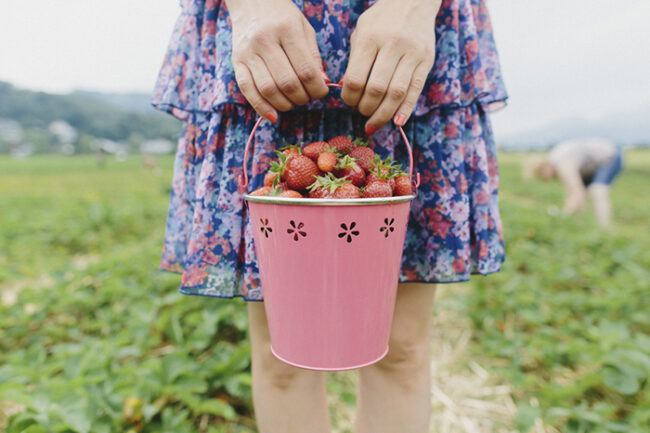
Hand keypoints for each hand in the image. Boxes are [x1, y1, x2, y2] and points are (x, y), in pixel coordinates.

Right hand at [226, 0, 329, 121]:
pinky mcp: (236, 62)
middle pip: (287, 83)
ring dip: (285, 104)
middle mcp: (265, 40)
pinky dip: (261, 107)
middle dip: (302, 98)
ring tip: (293, 102)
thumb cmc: (283, 18)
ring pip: (268, 90)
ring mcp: (248, 52)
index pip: (306, 70)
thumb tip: (322, 83)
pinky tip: (273, 115)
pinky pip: (247, 90)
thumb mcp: (304, 29)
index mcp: (286, 30)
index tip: (321, 92)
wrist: (251, 2)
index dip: (317, 88)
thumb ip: (314, 57)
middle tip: (307, 97)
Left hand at [341, 0, 439, 132]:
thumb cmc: (381, 20)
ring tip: (374, 122)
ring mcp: (412, 53)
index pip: (356, 79)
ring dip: (383, 114)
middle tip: (361, 111)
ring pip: (397, 93)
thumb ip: (354, 60)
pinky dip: (406, 110)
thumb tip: (348, 91)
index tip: (348, 101)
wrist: (413, 0)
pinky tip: (397, 122)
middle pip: (377, 89)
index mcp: (370, 38)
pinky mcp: (427, 60)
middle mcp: (392, 45)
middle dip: (366, 108)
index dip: (349, 97)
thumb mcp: (361, 32)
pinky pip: (416, 90)